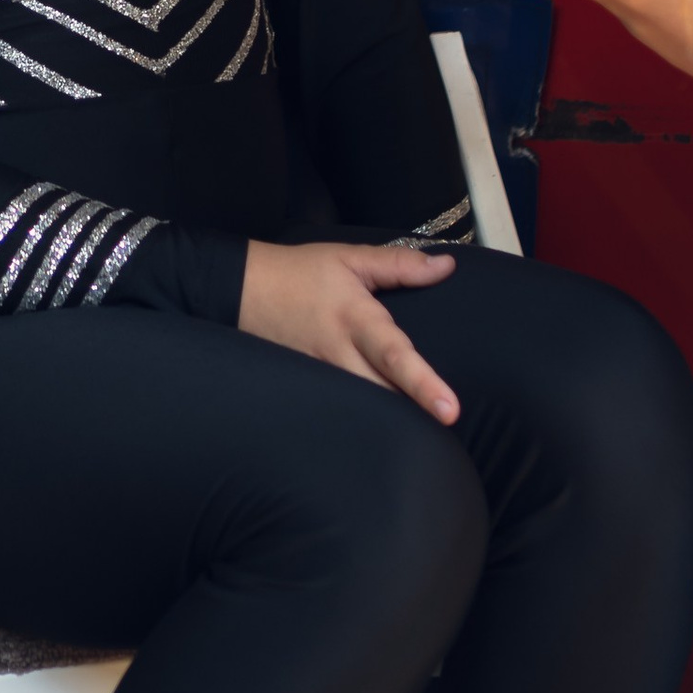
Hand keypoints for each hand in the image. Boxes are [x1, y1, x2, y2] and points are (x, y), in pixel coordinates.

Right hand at [239, 239, 459, 417]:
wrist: (242, 289)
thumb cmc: (301, 272)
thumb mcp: (350, 258)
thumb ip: (400, 264)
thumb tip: (447, 266)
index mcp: (356, 321)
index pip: (395, 356)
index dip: (424, 384)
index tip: (450, 410)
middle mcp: (340, 357)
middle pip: (383, 398)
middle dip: (415, 417)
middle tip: (449, 428)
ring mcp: (323, 379)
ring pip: (364, 412)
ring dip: (394, 423)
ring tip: (426, 435)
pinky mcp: (310, 390)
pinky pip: (345, 411)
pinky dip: (367, 419)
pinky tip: (386, 427)